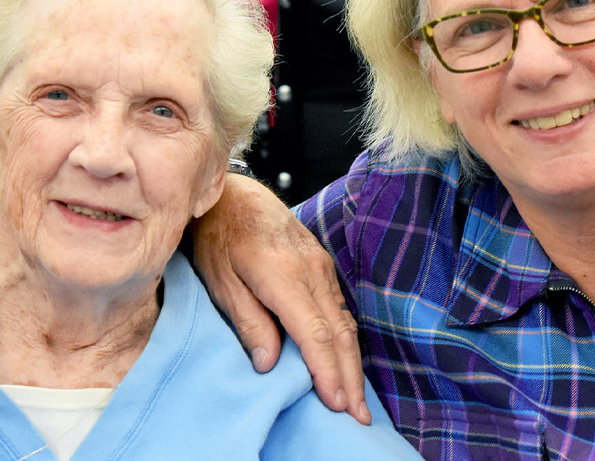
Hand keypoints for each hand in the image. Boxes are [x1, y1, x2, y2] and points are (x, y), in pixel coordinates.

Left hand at [192, 174, 369, 423]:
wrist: (236, 196)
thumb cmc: (220, 237)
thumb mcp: (221, 280)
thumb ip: (248, 321)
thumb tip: (269, 363)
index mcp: (282, 274)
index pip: (314, 331)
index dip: (327, 370)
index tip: (336, 403)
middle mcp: (310, 268)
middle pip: (338, 330)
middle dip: (350, 374)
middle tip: (359, 414)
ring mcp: (320, 263)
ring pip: (344, 319)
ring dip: (351, 359)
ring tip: (356, 395)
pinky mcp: (321, 263)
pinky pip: (338, 304)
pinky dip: (345, 336)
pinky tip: (345, 356)